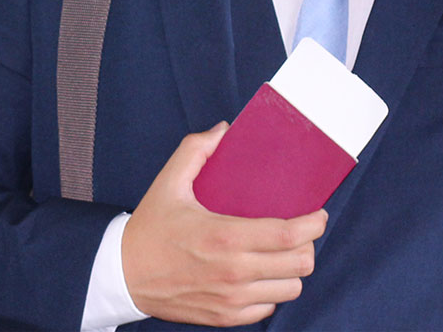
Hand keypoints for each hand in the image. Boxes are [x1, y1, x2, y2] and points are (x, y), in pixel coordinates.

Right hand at [122, 122, 327, 326]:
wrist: (123, 275)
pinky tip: (262, 271)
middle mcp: (233, 272)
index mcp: (224, 236)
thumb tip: (224, 129)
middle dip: (308, 244)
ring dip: (292, 268)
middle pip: (300, 264)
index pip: (288, 235)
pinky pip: (269, 306)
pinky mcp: (226, 317)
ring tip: (282, 251)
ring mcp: (231, 299)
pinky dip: (273, 289)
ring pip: (291, 289)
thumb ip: (197, 149)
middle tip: (301, 230)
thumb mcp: (169, 181)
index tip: (318, 214)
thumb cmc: (150, 227)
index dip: (313, 224)